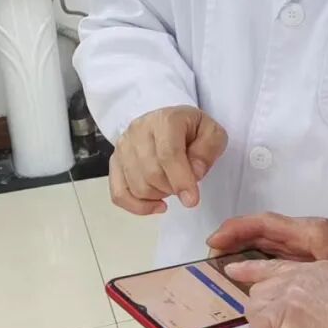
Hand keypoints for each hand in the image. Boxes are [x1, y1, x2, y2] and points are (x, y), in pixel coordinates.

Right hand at [110, 105, 226, 215]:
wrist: (169, 122)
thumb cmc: (193, 130)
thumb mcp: (212, 133)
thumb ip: (208, 150)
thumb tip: (195, 172)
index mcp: (165, 120)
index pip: (168, 154)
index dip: (181, 180)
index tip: (192, 200)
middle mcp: (138, 130)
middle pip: (151, 173)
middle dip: (173, 188)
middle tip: (186, 184)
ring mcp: (122, 147)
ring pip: (136, 186)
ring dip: (159, 195)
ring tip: (172, 185)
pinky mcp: (114, 162)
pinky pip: (119, 194)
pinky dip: (138, 207)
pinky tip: (158, 205)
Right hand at [208, 214, 327, 297]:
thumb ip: (304, 277)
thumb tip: (271, 288)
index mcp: (308, 231)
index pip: (264, 224)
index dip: (236, 230)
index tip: (214, 241)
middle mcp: (305, 232)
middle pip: (263, 230)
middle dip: (235, 238)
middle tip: (210, 255)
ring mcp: (309, 241)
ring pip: (270, 240)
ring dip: (246, 247)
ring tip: (222, 262)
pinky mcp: (313, 252)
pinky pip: (281, 250)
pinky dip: (262, 256)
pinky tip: (252, 270)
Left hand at [226, 259, 327, 327]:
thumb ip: (311, 299)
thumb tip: (284, 309)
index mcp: (323, 269)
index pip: (279, 265)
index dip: (254, 270)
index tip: (234, 270)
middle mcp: (308, 272)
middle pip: (262, 287)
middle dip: (264, 315)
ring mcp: (296, 288)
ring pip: (255, 305)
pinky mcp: (284, 308)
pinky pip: (258, 325)